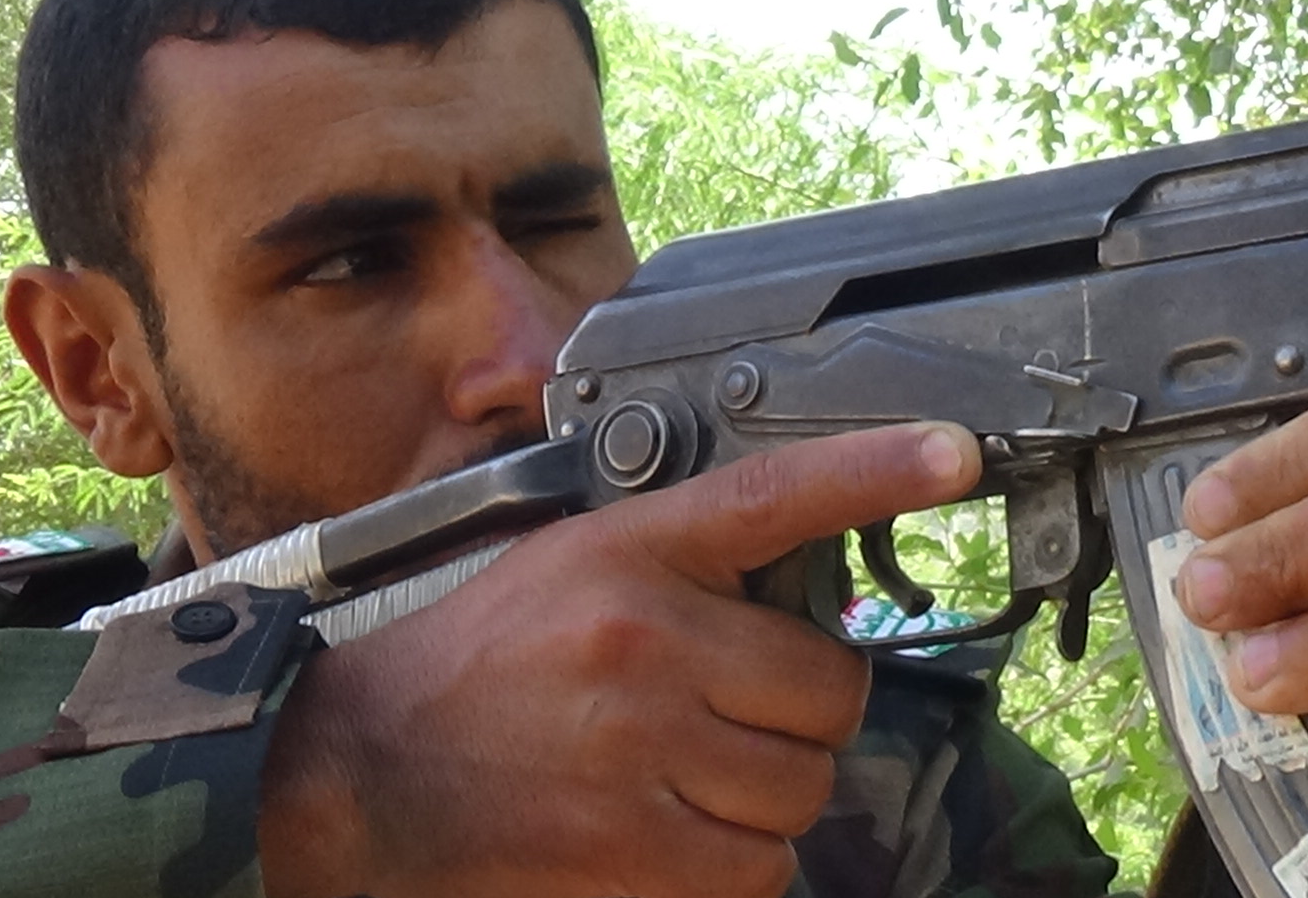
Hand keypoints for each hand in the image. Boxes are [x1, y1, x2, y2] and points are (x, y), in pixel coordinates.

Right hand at [259, 422, 980, 897]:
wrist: (358, 774)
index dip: (872, 468)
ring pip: (802, 787)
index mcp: (625, 552)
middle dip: (797, 716)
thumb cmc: (469, 666)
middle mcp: (644, 638)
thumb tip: (791, 591)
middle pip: (828, 689)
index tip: (949, 452)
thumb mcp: (560, 567)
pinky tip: (667, 837)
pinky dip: (733, 867)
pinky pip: (760, 869)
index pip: (772, 495)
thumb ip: (672, 563)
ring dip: (763, 798)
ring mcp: (643, 746)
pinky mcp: (636, 848)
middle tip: (728, 718)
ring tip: (680, 780)